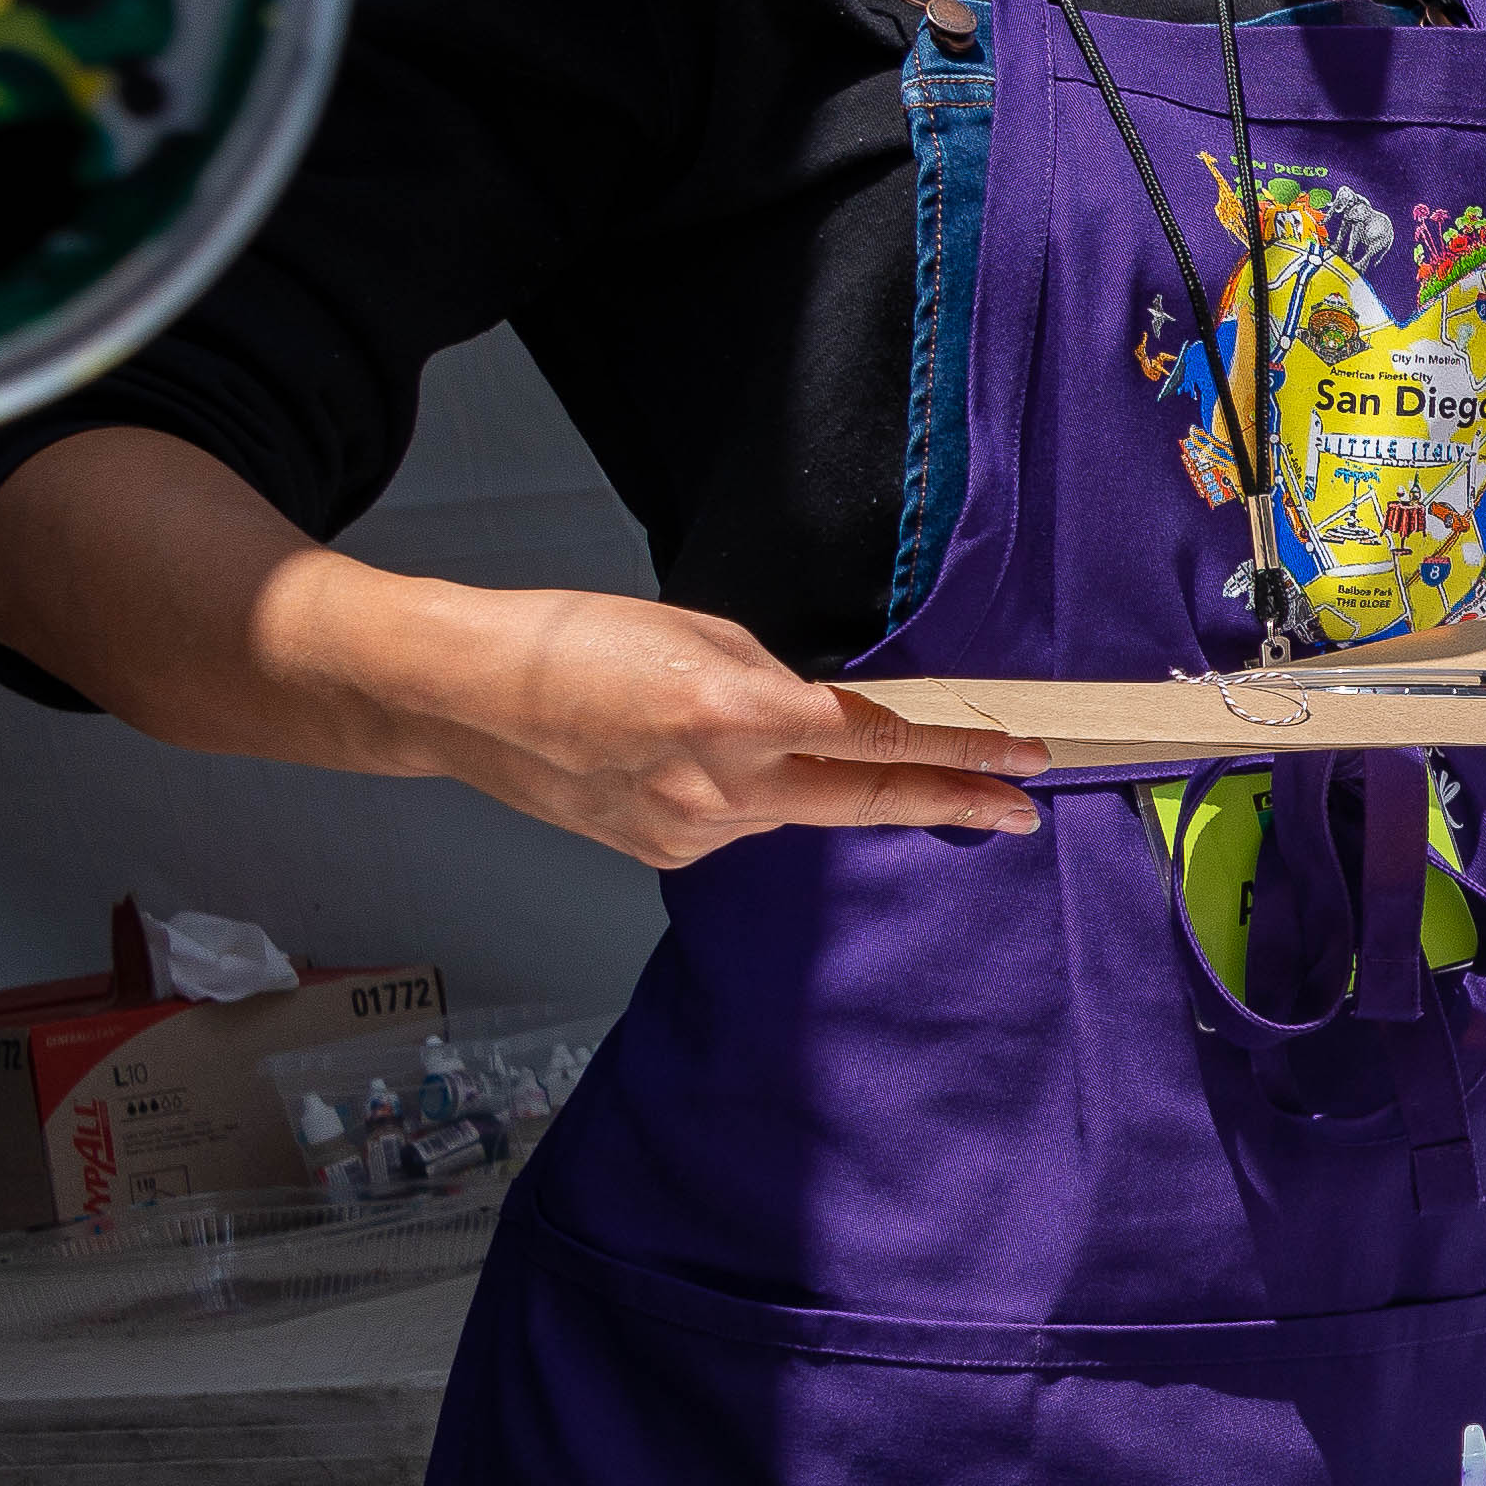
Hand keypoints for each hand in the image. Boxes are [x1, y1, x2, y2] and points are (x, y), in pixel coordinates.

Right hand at [382, 585, 1049, 869]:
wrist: (462, 697)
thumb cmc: (574, 639)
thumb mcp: (699, 632)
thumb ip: (778, 682)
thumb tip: (827, 715)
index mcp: (740, 714)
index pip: (878, 737)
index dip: (959, 747)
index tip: (1024, 754)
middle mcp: (726, 786)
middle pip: (864, 798)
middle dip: (952, 799)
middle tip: (1024, 806)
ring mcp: (695, 831)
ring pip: (793, 808)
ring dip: (812, 781)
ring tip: (741, 734)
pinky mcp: (666, 853)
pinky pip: (737, 820)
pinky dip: (742, 790)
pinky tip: (686, 759)